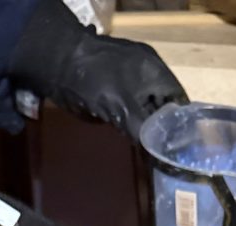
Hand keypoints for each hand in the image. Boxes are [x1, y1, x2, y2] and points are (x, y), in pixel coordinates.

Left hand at [9, 0, 187, 139]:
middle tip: (162, 152)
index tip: (179, 147)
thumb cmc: (92, 81)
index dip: (180, 123)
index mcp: (154, 70)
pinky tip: (130, 135)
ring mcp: (128, 75)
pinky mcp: (112, 83)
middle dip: (162, 126)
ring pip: (145, 105)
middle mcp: (146, 71)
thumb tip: (156, 154)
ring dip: (145, 125)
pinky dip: (131, 119)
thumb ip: (141, 130)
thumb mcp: (120, 108)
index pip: (178, 100)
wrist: (55, 61)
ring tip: (148, 149)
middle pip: (163, 103)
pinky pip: (129, 104)